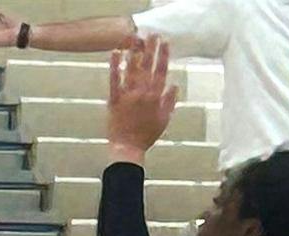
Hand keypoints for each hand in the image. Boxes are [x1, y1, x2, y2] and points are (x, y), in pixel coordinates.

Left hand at [107, 36, 177, 160]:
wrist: (128, 148)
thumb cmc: (147, 136)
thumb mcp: (164, 120)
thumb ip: (169, 102)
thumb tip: (174, 85)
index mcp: (155, 98)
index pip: (161, 72)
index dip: (163, 56)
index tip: (166, 43)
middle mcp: (142, 94)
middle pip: (147, 67)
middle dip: (151, 49)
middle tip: (152, 35)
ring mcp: (127, 96)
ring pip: (131, 70)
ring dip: (134, 53)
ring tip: (136, 39)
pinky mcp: (114, 99)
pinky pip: (114, 80)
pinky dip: (114, 66)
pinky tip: (116, 54)